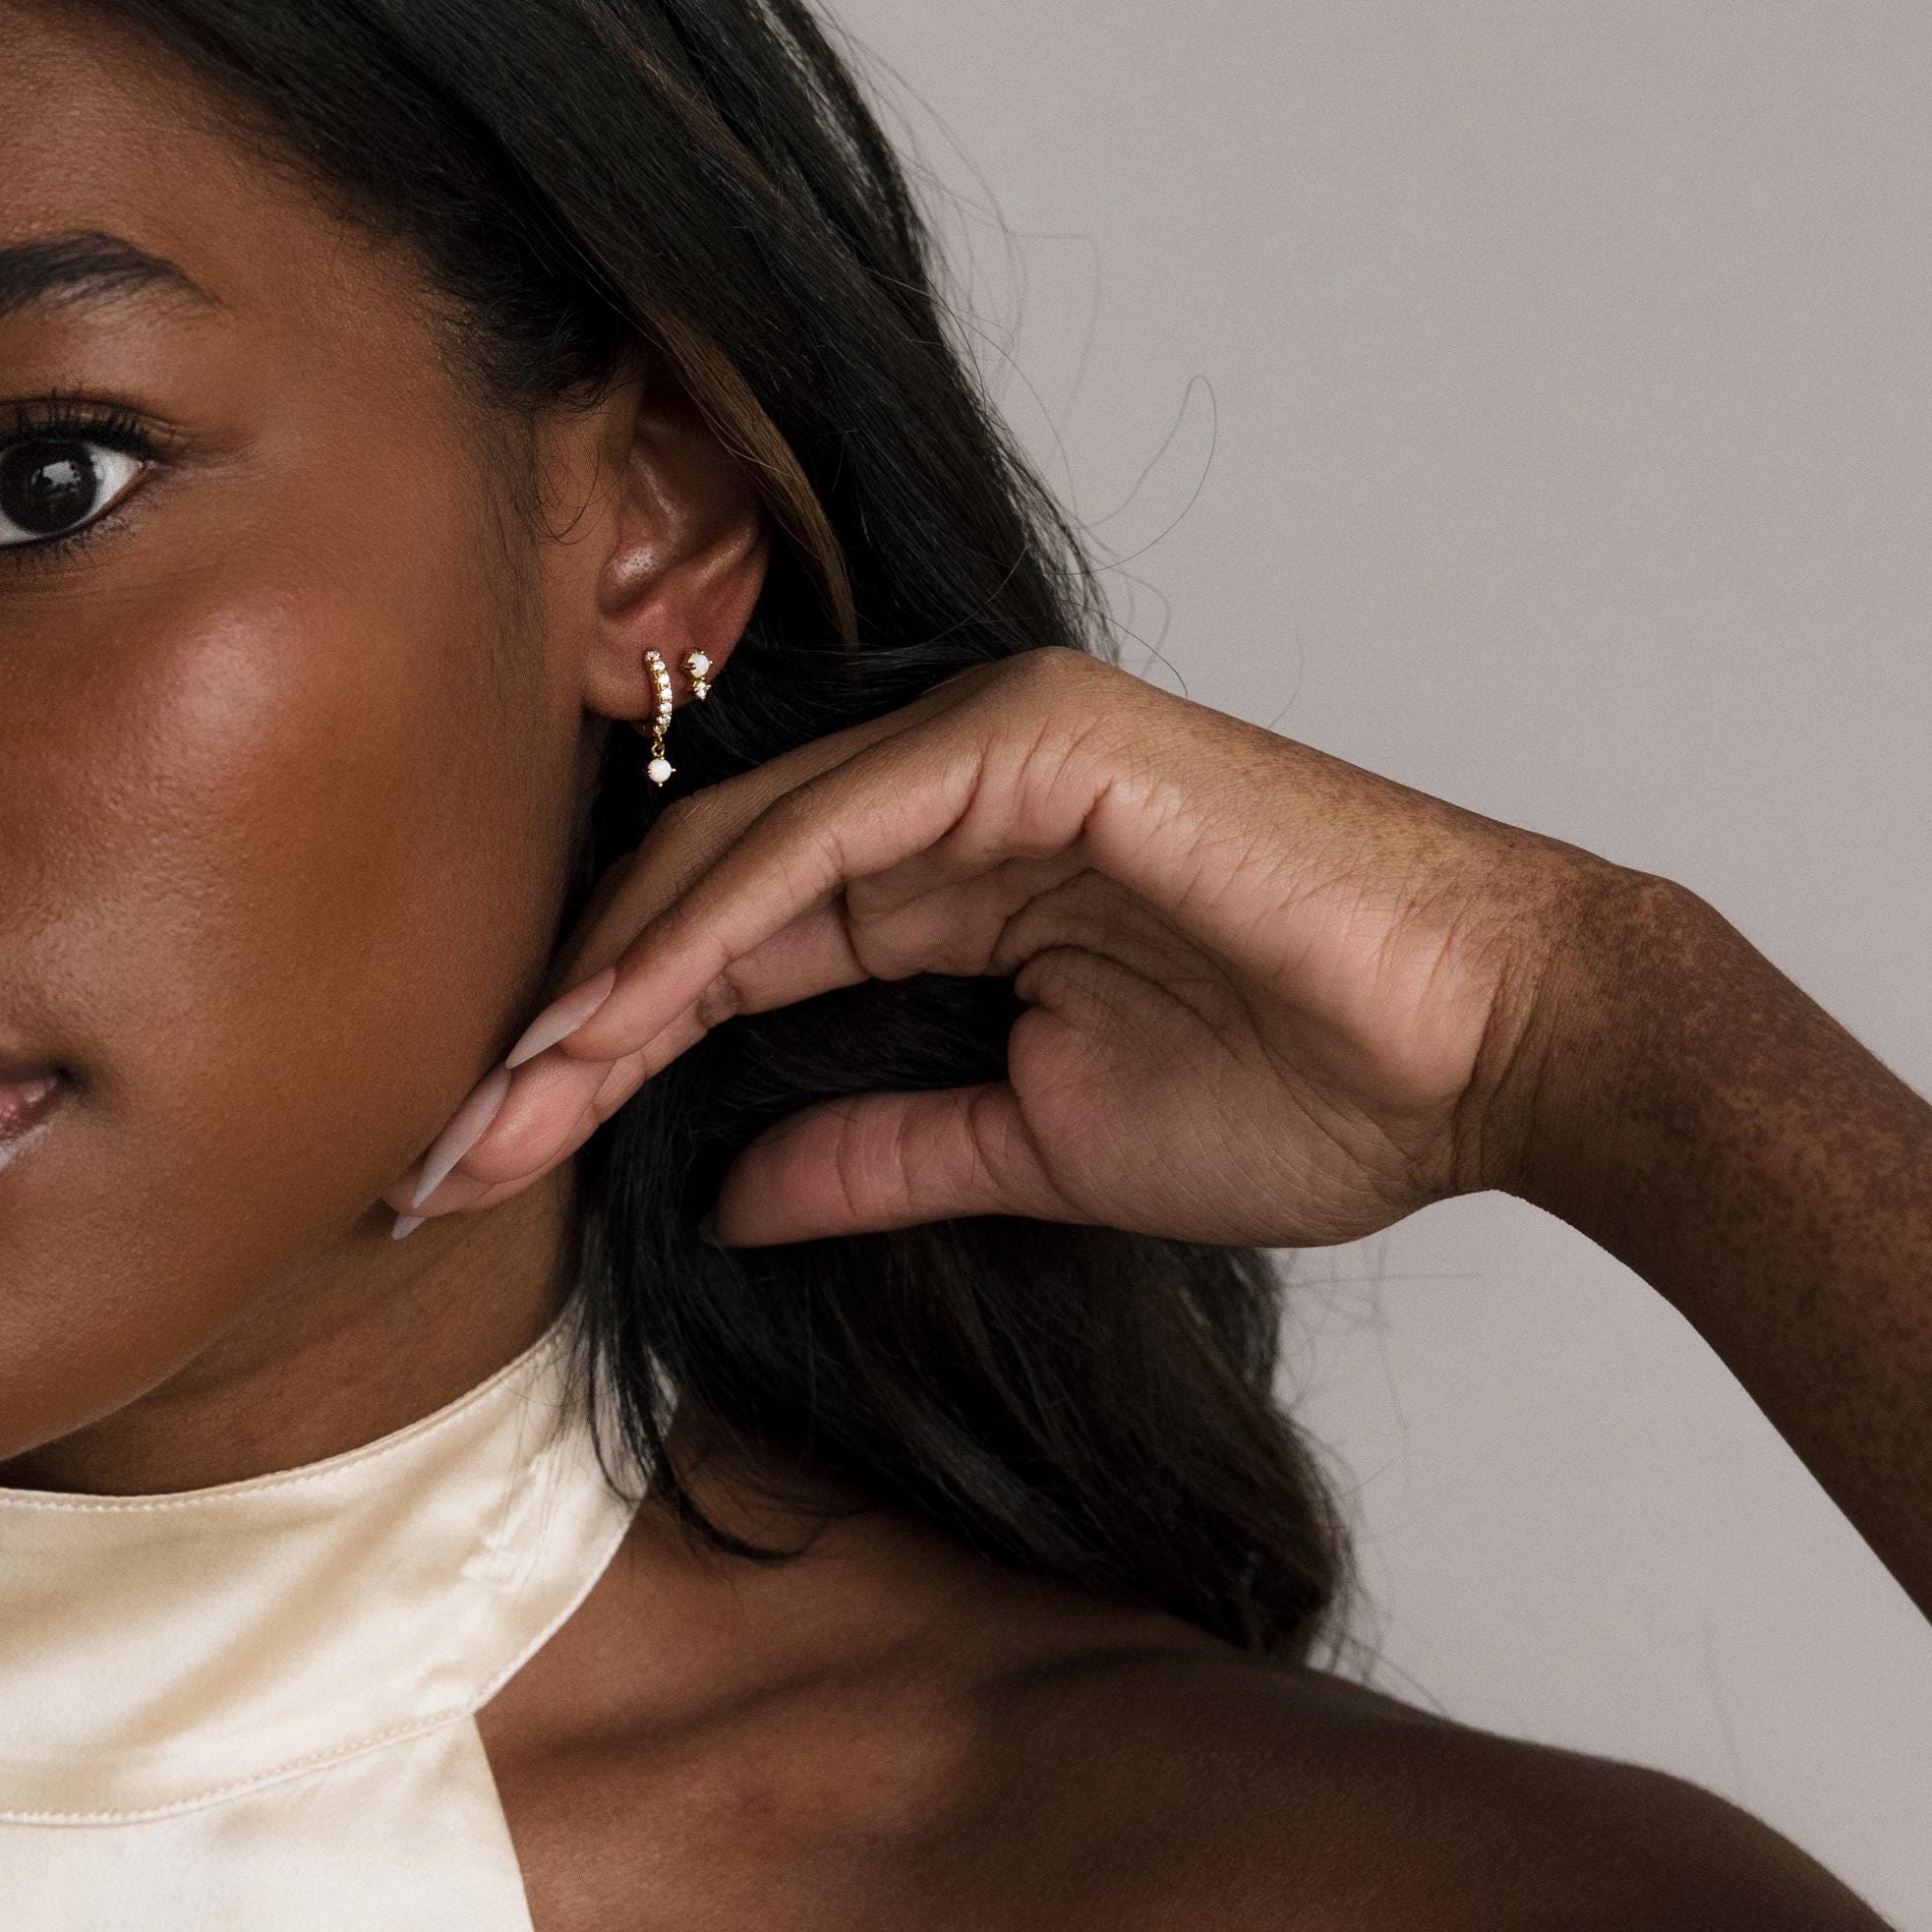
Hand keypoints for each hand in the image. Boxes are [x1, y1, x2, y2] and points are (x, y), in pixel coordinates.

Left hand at [385, 647, 1625, 1248]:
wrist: (1499, 1056)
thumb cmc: (1312, 1090)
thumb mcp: (1036, 1146)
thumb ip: (875, 1151)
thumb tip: (731, 1195)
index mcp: (945, 874)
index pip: (721, 960)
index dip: (594, 1064)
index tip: (482, 1175)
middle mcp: (945, 790)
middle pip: (690, 902)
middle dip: (557, 1036)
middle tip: (432, 1160)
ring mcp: (984, 746)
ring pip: (727, 859)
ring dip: (598, 993)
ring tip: (488, 1116)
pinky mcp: (1030, 737)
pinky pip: (822, 838)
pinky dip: (704, 933)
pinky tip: (606, 1028)